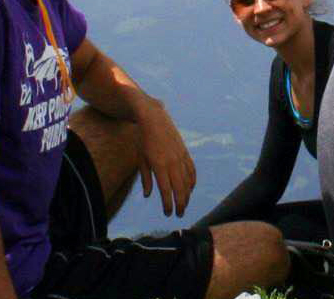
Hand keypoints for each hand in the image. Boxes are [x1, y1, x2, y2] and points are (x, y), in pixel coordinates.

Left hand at [133, 97, 196, 216]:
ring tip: (184, 205)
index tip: (168, 213)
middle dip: (180, 203)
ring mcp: (181, 157)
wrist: (155, 119)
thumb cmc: (144, 141)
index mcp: (159, 165)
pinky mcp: (185, 152)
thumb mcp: (141, 159)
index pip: (166, 190)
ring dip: (187, 195)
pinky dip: (192, 181)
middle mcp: (172, 162)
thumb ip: (145, 178)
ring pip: (187, 181)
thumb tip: (147, 195)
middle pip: (180, 188)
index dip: (168, 203)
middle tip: (179, 214)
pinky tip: (190, 189)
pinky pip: (191, 170)